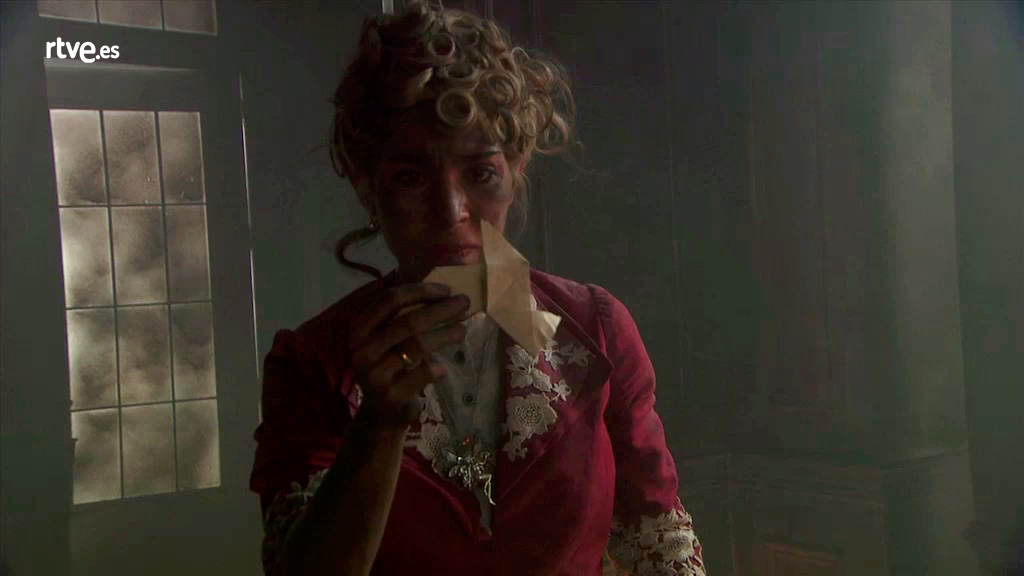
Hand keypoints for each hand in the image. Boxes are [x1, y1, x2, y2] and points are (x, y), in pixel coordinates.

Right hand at [346, 282, 469, 428]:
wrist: (380, 414)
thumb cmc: (388, 368)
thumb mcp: (385, 341)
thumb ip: (401, 317)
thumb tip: (441, 292)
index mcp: (358, 330)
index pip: (389, 300)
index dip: (420, 291)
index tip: (446, 290)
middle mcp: (362, 350)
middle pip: (408, 321)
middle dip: (440, 309)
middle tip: (463, 303)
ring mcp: (374, 373)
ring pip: (417, 345)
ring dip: (445, 334)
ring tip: (462, 330)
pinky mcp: (391, 395)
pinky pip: (422, 373)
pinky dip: (437, 367)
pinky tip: (444, 367)